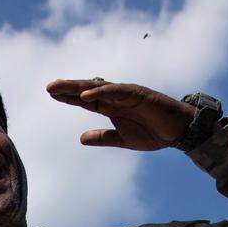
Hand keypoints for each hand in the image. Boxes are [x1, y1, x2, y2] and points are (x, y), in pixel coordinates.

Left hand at [45, 79, 196, 150]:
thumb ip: (103, 138)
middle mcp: (116, 98)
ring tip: (60, 87)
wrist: (179, 132)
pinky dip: (100, 92)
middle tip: (48, 87)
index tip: (51, 94)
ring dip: (78, 87)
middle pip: (88, 91)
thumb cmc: (153, 133)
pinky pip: (116, 92)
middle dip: (68, 88)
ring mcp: (126, 94)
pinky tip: (84, 95)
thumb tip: (80, 138)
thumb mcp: (123, 140)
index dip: (68, 97)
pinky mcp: (138, 94)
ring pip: (98, 88)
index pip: (86, 100)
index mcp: (112, 108)